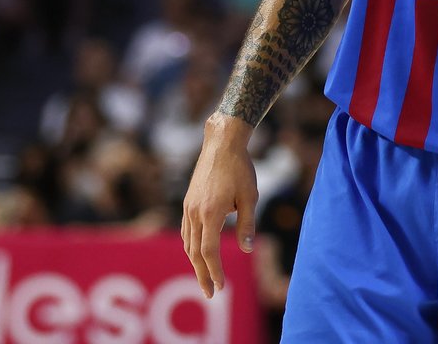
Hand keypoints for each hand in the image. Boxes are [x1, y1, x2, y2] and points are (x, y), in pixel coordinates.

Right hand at [182, 114, 258, 297]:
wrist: (221, 143)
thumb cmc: (240, 169)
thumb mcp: (250, 197)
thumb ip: (247, 224)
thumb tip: (246, 250)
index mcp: (211, 213)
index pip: (209, 252)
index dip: (214, 272)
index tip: (221, 287)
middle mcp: (195, 213)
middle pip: (195, 252)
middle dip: (202, 275)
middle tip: (210, 294)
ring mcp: (189, 207)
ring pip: (188, 243)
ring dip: (195, 263)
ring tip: (204, 277)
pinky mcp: (188, 201)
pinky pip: (186, 231)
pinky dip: (191, 247)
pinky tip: (197, 252)